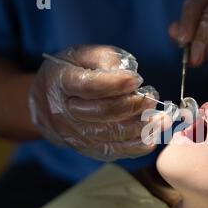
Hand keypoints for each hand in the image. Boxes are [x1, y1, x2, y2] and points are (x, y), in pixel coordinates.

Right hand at [29, 45, 171, 160]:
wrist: (46, 103)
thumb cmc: (71, 72)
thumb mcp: (83, 55)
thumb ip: (106, 60)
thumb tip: (131, 77)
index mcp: (61, 83)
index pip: (88, 86)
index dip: (115, 84)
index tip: (137, 80)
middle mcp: (64, 113)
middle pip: (102, 113)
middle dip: (132, 106)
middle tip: (151, 98)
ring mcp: (75, 134)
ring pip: (111, 136)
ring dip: (141, 128)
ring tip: (161, 118)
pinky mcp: (87, 149)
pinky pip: (114, 152)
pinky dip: (136, 146)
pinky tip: (153, 137)